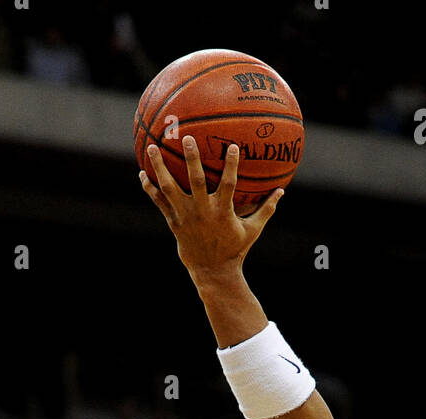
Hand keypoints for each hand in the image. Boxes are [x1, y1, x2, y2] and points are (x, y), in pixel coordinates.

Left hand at [139, 136, 283, 283]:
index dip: (231, 165)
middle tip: (187, 137)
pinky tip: (143, 173)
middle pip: (196, 181)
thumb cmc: (234, 250)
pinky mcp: (174, 223)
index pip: (229, 184)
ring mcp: (186, 216)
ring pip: (170, 188)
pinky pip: (160, 202)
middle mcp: (202, 212)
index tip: (233, 146)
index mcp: (223, 212)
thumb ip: (266, 209)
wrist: (212, 272)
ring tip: (153, 147)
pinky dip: (150, 188)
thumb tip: (282, 191)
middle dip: (192, 159)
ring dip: (160, 167)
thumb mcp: (252, 230)